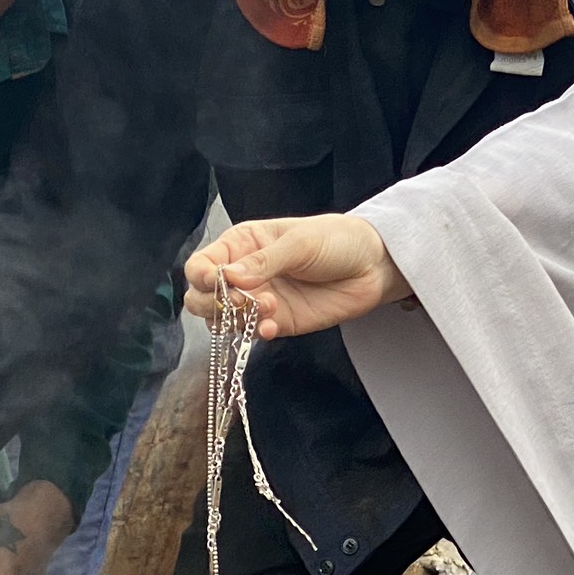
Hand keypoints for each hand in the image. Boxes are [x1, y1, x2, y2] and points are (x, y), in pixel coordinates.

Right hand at [185, 214, 411, 340]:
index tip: (216, 283)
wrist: (373, 266)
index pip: (201, 264)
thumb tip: (228, 278)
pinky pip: (252, 333)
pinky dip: (255, 333)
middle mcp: (243, 273)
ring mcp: (258, 299)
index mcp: (242, 244)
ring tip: (269, 307)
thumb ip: (264, 261)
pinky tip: (271, 326)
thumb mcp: (300, 243)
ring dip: (236, 319)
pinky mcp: (278, 321)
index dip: (200, 276)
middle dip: (212, 303)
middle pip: (201, 296)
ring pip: (222, 319)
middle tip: (240, 300)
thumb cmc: (336, 241)